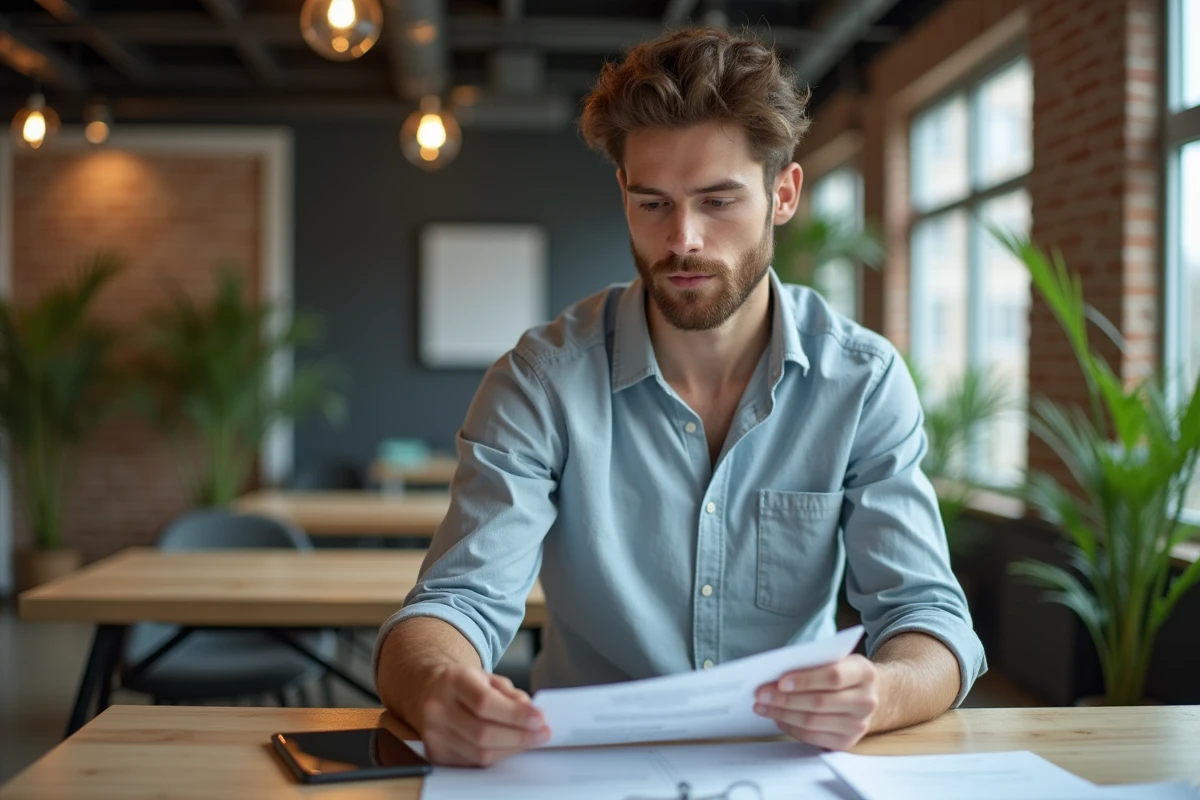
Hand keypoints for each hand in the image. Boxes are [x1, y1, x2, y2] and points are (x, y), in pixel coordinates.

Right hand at [418, 665, 551, 765]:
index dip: (515, 714)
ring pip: (480, 752)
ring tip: (531, 739)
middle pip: (482, 732)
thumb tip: (531, 715)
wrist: (432, 690)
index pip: (484, 702)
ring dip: (512, 748)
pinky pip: (473, 762)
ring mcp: (433, 733)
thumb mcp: (489, 678)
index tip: (540, 718)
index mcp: (452, 680)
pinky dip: (498, 756)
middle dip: (519, 736)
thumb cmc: (466, 684)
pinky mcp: (436, 753)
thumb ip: (510, 695)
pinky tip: (510, 746)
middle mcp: (437, 707)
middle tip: (542, 732)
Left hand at [752, 654, 880, 750]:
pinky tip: (778, 718)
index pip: (833, 677)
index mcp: (864, 673)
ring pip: (813, 722)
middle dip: (785, 699)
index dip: (805, 680)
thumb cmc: (844, 672)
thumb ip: (814, 663)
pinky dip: (791, 728)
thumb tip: (776, 675)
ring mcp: (859, 724)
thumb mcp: (836, 658)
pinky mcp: (847, 741)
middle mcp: (866, 701)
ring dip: (782, 714)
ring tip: (763, 706)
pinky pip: (813, 737)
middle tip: (760, 694)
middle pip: (819, 702)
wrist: (870, 694)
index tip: (780, 682)